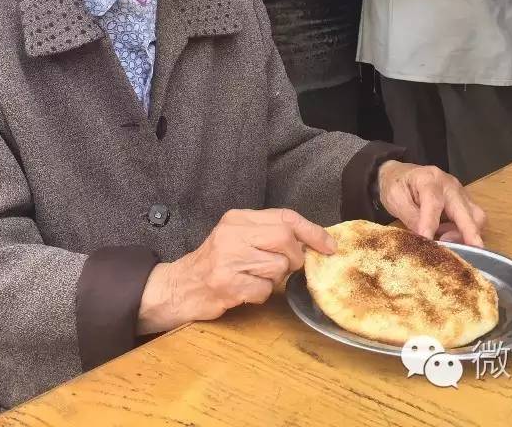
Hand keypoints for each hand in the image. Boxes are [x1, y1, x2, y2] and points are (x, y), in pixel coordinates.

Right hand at [137, 208, 335, 333]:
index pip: (285, 217)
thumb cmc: (216, 262)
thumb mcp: (239, 237)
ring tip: (254, 278)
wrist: (181, 286)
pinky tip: (244, 291)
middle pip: (285, 239)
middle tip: (285, 267)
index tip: (330, 246)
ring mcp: (228, 258)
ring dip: (274, 279)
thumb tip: (313, 242)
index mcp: (238, 218)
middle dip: (294, 257)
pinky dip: (260, 295)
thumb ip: (269, 233)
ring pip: (277, 267)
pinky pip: (264, 290)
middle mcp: (232, 233)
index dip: (313, 231)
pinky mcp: (227, 284)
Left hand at [376, 161, 486, 246]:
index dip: (431, 223)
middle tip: (471, 251)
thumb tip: (424, 237)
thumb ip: (410, 217)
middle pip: (465, 209)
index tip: (427, 240)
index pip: (433, 202)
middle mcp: (449, 185)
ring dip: (467, 234)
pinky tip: (448, 238)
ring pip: (476, 216)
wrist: (401, 174)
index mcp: (428, 179)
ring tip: (447, 244)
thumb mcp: (395, 199)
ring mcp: (460, 193)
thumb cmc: (397, 185)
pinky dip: (465, 233)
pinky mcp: (464, 203)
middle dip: (470, 232)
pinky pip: (473, 220)